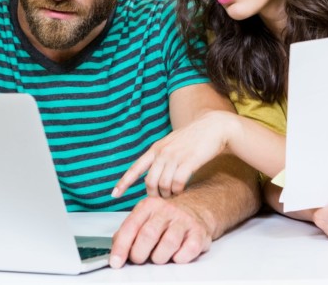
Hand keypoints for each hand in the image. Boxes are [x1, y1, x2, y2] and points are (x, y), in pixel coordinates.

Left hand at [109, 196, 211, 267]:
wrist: (197, 207)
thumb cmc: (168, 216)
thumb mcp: (146, 217)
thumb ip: (130, 229)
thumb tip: (115, 246)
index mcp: (150, 205)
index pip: (131, 226)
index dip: (121, 247)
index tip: (116, 261)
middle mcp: (167, 210)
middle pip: (148, 235)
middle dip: (140, 254)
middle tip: (140, 259)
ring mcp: (184, 220)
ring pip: (167, 244)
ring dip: (160, 257)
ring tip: (159, 256)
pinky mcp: (198, 232)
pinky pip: (186, 251)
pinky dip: (179, 258)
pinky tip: (176, 254)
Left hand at [112, 111, 235, 198]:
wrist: (214, 127)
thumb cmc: (194, 137)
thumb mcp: (172, 143)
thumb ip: (162, 156)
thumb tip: (153, 176)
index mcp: (156, 148)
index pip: (136, 168)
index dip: (124, 182)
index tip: (114, 194)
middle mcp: (163, 152)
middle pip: (150, 182)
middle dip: (154, 195)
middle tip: (161, 200)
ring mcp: (175, 156)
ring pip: (163, 185)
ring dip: (168, 194)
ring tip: (174, 195)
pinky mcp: (188, 162)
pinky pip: (177, 184)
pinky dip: (178, 191)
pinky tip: (182, 190)